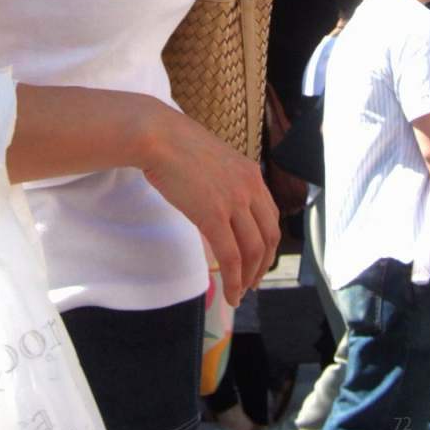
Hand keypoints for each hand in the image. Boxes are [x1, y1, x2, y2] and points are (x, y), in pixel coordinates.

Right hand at [143, 107, 280, 306]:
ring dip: (249, 277)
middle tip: (253, 282)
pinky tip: (230, 293)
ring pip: (253, 250)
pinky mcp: (214, 215)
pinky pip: (231, 256)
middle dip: (263, 265)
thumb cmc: (175, 144)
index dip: (268, 243)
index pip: (270, 216)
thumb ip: (223, 180)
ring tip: (240, 292)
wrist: (158, 136)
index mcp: (251, 173)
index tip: (259, 259)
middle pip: (268, 236)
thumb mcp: (212, 160)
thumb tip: (217, 201)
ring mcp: (233, 202)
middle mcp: (249, 188)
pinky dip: (234, 279)